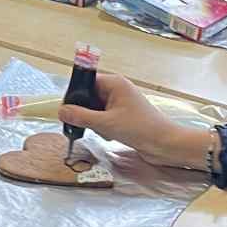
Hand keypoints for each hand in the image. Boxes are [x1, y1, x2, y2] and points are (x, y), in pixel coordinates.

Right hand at [58, 73, 216, 170]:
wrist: (165, 144)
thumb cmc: (139, 128)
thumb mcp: (106, 123)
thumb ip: (81, 116)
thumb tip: (60, 111)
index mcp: (114, 83)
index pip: (86, 82)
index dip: (75, 95)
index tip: (67, 111)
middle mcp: (118, 90)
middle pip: (90, 97)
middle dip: (85, 112)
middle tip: (82, 125)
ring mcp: (122, 103)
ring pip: (96, 109)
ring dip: (95, 122)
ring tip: (103, 132)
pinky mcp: (125, 116)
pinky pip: (105, 118)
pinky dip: (104, 127)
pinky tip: (110, 136)